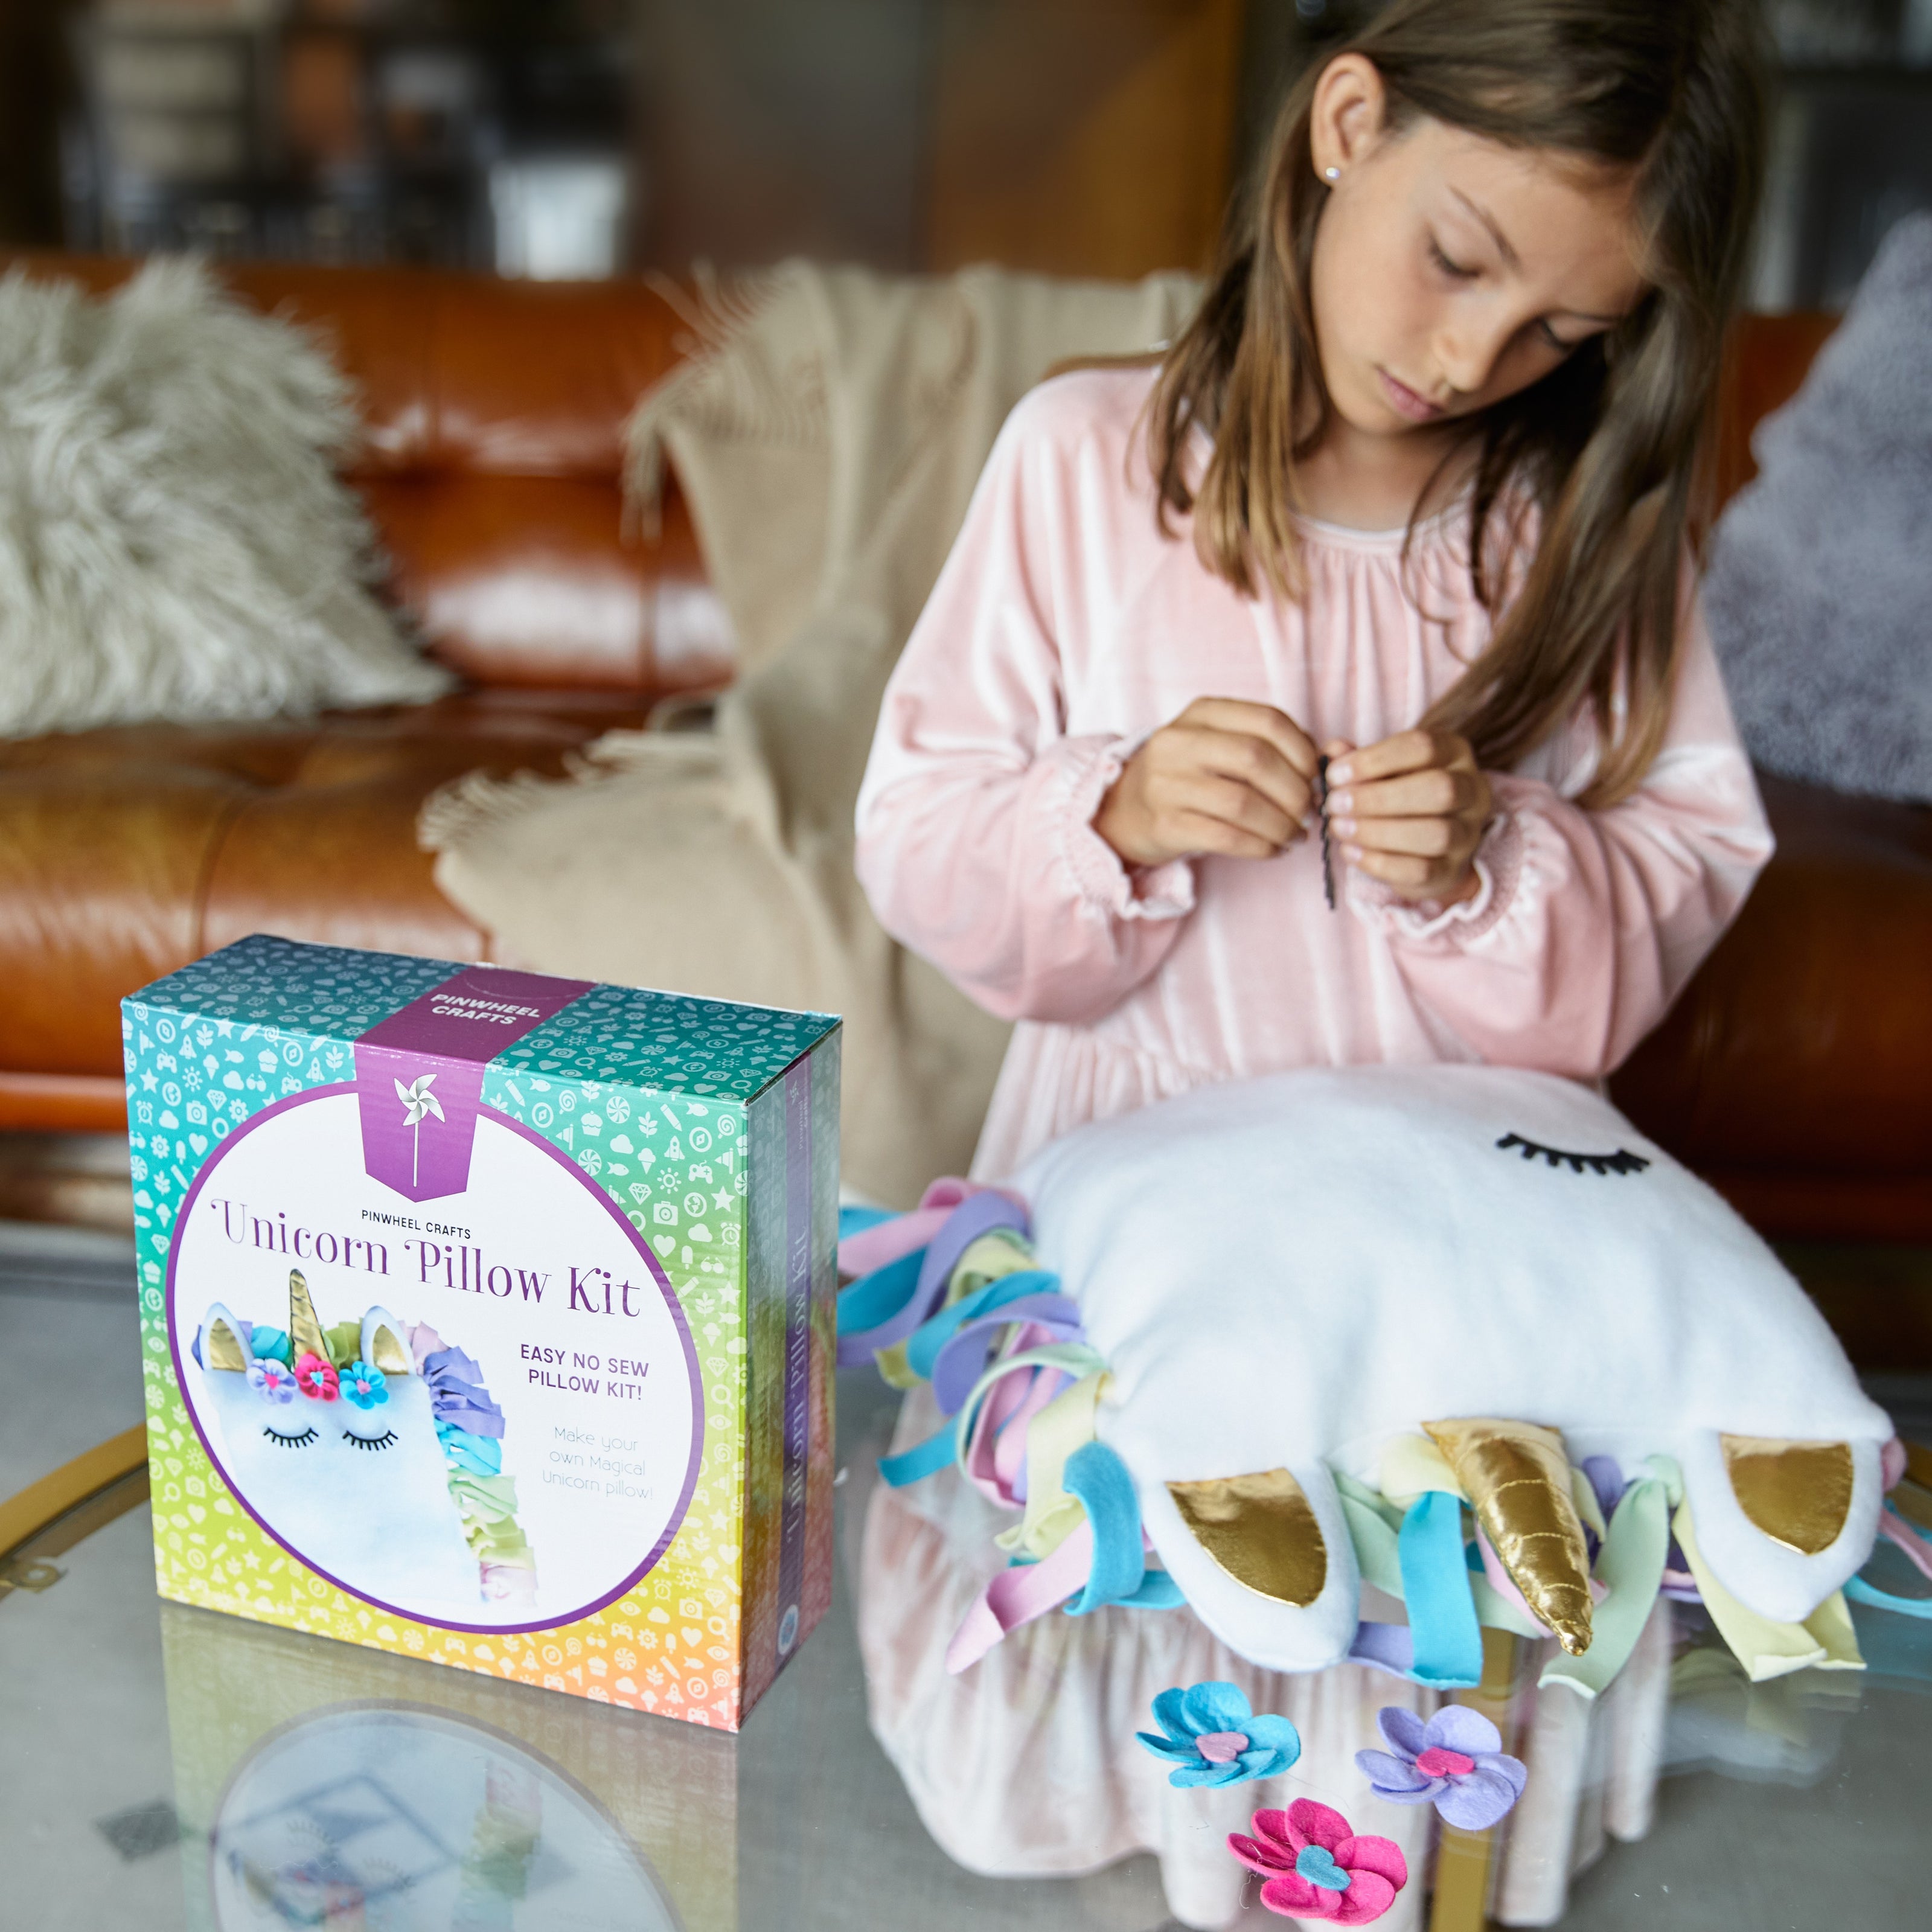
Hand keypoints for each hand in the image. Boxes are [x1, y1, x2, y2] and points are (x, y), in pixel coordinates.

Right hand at [1095, 697, 1319, 867]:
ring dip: (1281, 825)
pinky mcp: (1165, 825)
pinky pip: (1226, 838)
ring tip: (1294, 836)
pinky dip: (1260, 847)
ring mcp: (1167, 784)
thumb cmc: (1188, 776)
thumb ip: (1264, 743)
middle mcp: (1178, 743)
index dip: (1302, 751)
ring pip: (1243, 804)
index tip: (1314, 776)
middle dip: (1295, 792)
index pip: (1267, 720)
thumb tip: (1324, 761)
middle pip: (1257, 760)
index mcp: (1201, 713)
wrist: (1124, 810)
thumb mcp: (1216, 743)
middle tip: (1308, 812)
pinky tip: (1272, 849)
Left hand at [1324, 729, 1491, 903]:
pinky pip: (1422, 870)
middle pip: (1438, 789)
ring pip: (1435, 833)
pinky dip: (1379, 862)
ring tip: (1339, 828)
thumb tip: (1332, 751)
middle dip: (1379, 798)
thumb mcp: (1378, 770)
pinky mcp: (1452, 870)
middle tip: (1336, 804)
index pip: (1423, 746)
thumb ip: (1356, 760)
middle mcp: (1471, 790)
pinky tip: (1350, 852)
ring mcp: (1467, 833)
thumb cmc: (1397, 794)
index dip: (1375, 760)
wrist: (1423, 846)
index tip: (1335, 775)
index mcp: (1454, 753)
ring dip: (1378, 832)